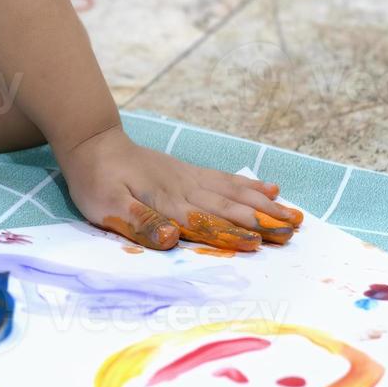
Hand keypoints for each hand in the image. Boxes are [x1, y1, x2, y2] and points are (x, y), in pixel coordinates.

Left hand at [57, 126, 302, 251]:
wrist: (93, 142)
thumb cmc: (97, 181)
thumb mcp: (107, 207)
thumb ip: (140, 222)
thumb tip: (171, 238)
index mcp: (168, 202)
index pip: (207, 222)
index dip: (233, 234)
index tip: (262, 244)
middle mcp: (186, 189)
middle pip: (230, 207)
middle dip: (263, 220)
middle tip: (294, 232)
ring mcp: (190, 178)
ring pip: (234, 193)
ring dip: (264, 205)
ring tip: (294, 216)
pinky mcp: (189, 172)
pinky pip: (225, 179)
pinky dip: (249, 185)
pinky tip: (269, 188)